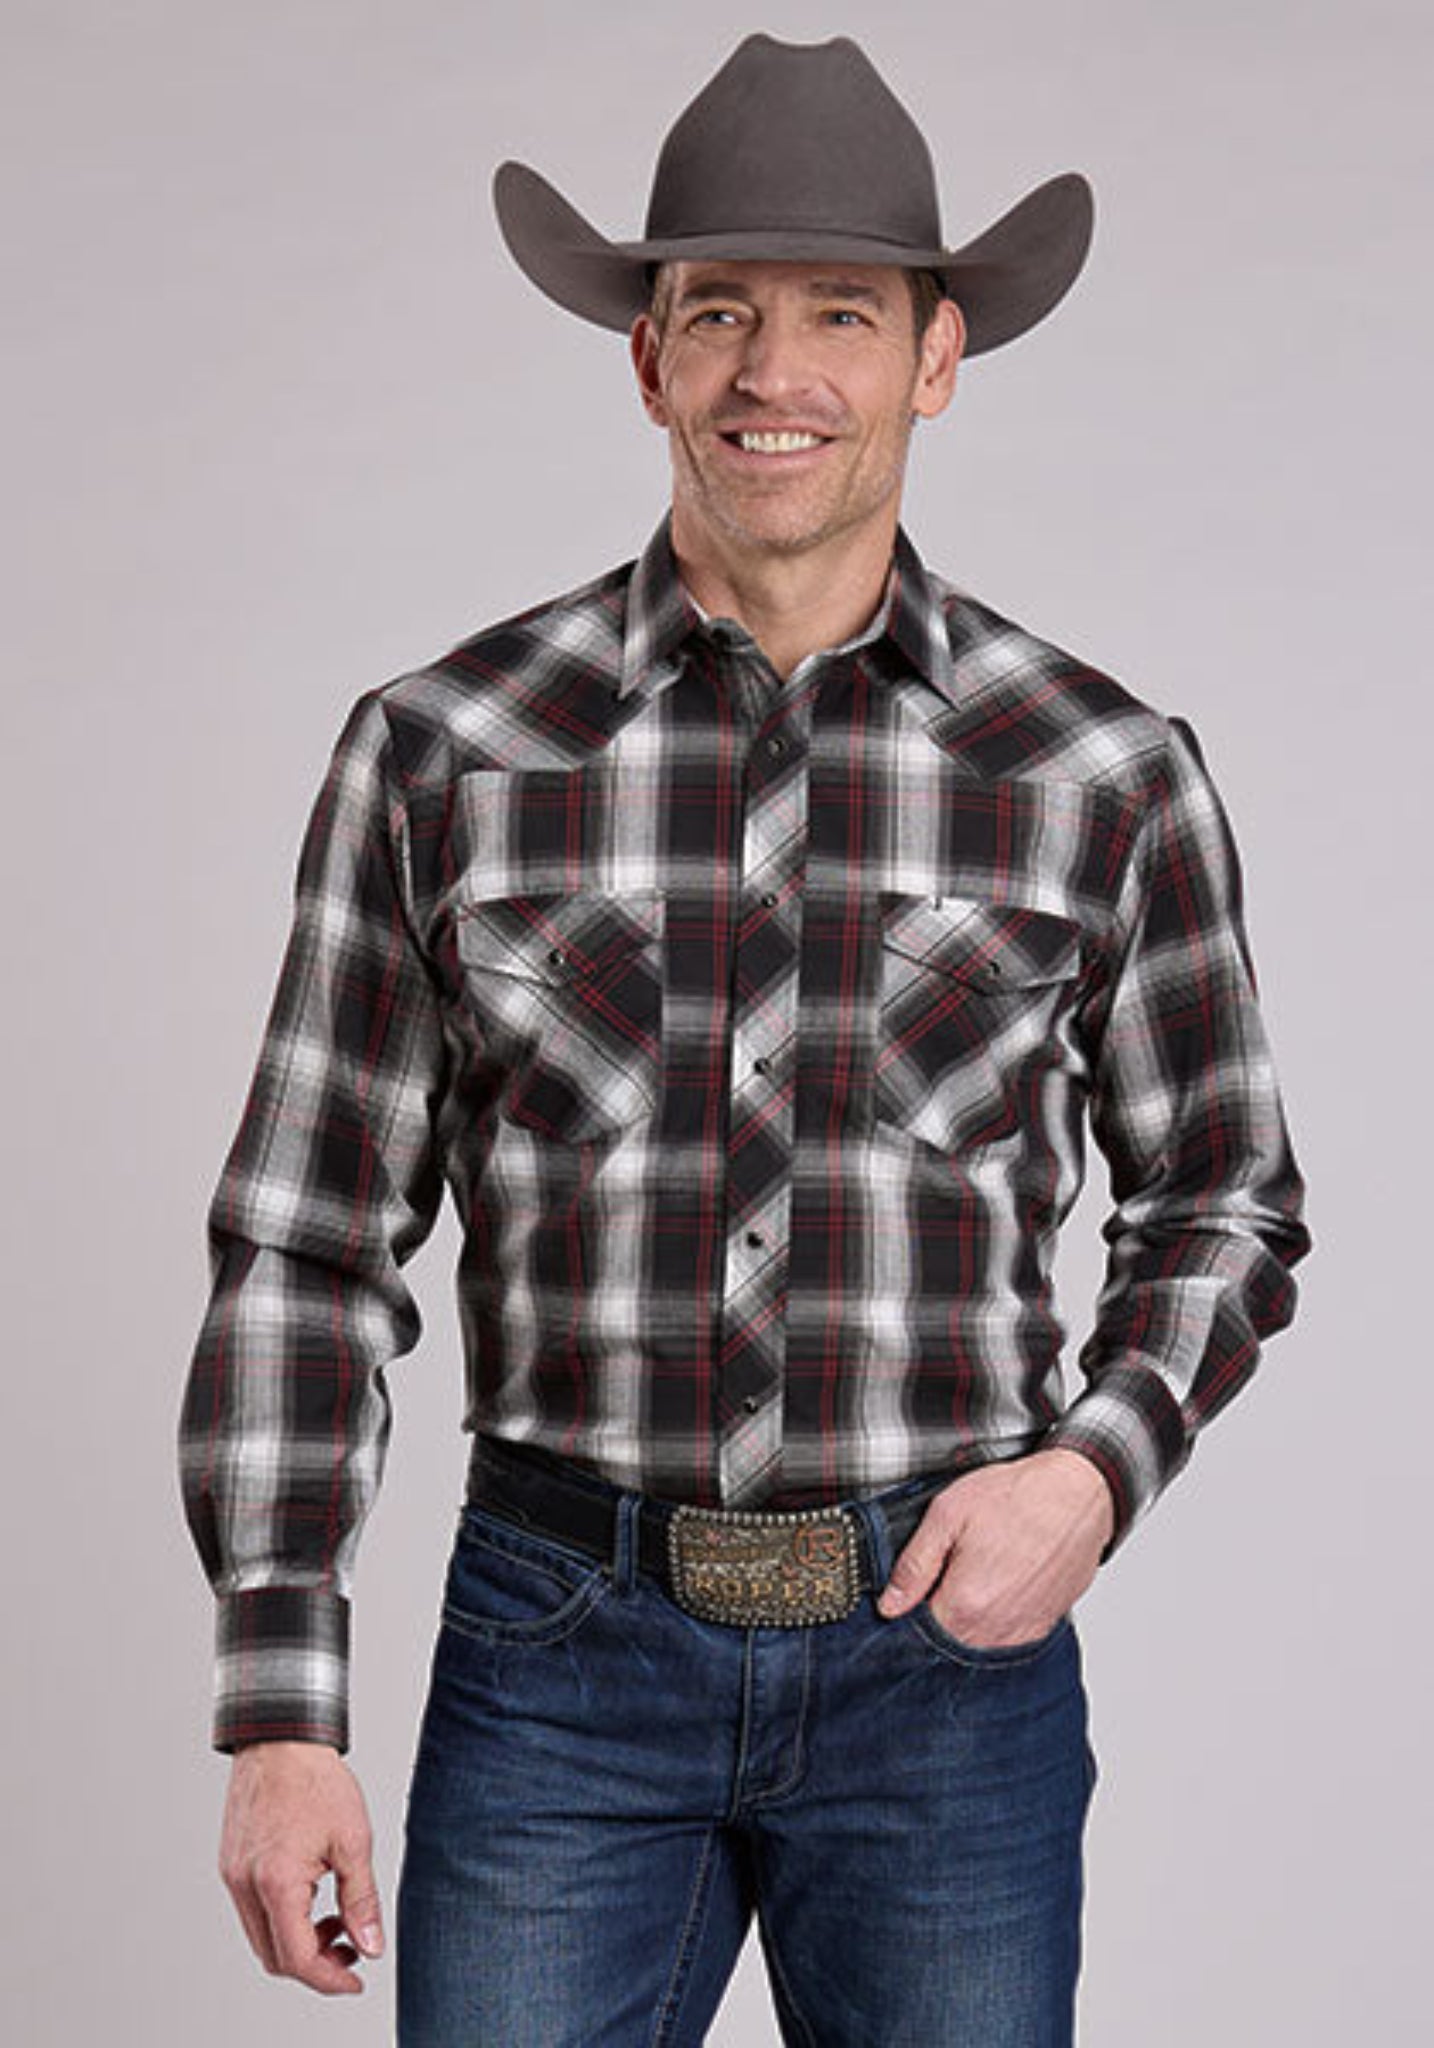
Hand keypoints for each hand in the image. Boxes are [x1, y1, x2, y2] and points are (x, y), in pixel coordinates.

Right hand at [219, 1740, 383, 1995]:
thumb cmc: (316, 1780)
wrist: (281, 1737)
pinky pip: (253, 1910)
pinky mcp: (231, 1863)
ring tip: (336, 1918)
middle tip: (351, 1947)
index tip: (356, 1980)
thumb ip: (361, 1900)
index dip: (329, 1979)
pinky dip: (282, 1917)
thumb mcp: (353, 1841)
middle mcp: (245, 1885)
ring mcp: (233, 1875)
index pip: (297, 1958)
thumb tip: (370, 1946)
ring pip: (262, 1935)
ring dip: (298, 1941)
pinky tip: (312, 1895)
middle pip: (275, 1956)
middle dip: (315, 1963)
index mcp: (276, 1882)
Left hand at [876, 1448, 1115, 1646]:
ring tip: (975, 1574)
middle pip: (946, 1643)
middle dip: (936, 1615)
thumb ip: (914, 1565)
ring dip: (966, 1620)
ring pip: (975, 1643)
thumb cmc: (1017, 1496)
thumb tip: (890, 1604)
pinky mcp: (1042, 1627)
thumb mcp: (948, 1514)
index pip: (916, 1633)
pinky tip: (996, 1585)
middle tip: (945, 1574)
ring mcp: (1022, 1633)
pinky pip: (1005, 1638)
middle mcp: (994, 1630)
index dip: (907, 1610)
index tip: (910, 1590)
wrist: (1079, 1493)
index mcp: (964, 1604)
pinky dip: (993, 1619)